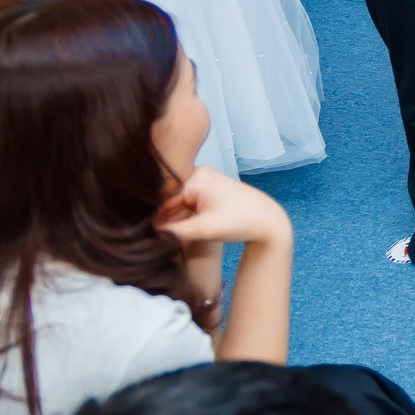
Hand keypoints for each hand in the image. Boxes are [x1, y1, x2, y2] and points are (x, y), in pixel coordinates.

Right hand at [156, 165, 291, 250]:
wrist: (268, 221)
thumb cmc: (240, 221)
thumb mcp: (204, 228)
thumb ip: (174, 231)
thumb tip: (150, 234)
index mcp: (196, 177)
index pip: (163, 200)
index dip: (155, 220)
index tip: (146, 236)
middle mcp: (198, 174)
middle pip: (170, 201)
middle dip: (165, 221)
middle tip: (157, 240)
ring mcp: (204, 181)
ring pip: (178, 205)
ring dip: (174, 222)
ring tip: (171, 238)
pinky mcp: (209, 191)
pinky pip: (188, 205)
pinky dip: (185, 219)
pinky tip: (182, 233)